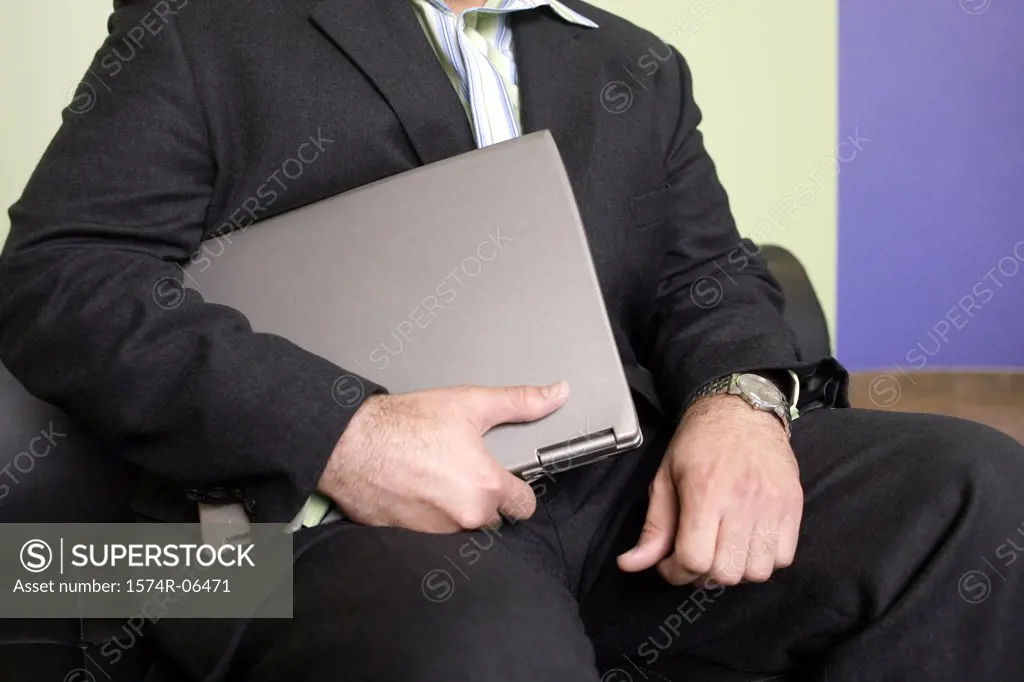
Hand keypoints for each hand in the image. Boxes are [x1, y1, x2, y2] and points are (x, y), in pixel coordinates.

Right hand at [318, 382, 569, 532]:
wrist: (349, 444)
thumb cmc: (403, 424)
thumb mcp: (469, 403)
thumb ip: (519, 402)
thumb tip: (555, 394)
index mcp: (485, 487)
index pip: (525, 506)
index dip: (518, 489)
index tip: (507, 478)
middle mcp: (464, 516)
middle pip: (493, 517)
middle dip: (484, 498)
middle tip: (462, 468)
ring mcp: (436, 532)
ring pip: (462, 526)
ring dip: (455, 508)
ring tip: (435, 475)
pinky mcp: (409, 539)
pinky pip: (432, 532)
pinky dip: (428, 515)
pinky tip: (417, 489)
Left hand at [617, 395, 802, 584]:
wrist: (742, 410)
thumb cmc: (700, 441)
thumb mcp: (665, 478)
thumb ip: (653, 527)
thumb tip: (631, 564)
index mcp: (705, 492)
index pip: (694, 560)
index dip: (676, 572)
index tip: (670, 563)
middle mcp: (742, 501)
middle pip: (726, 573)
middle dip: (703, 575)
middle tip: (695, 556)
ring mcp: (772, 505)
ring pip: (757, 572)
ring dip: (736, 570)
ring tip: (722, 550)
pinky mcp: (792, 506)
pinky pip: (783, 558)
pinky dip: (764, 560)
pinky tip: (747, 542)